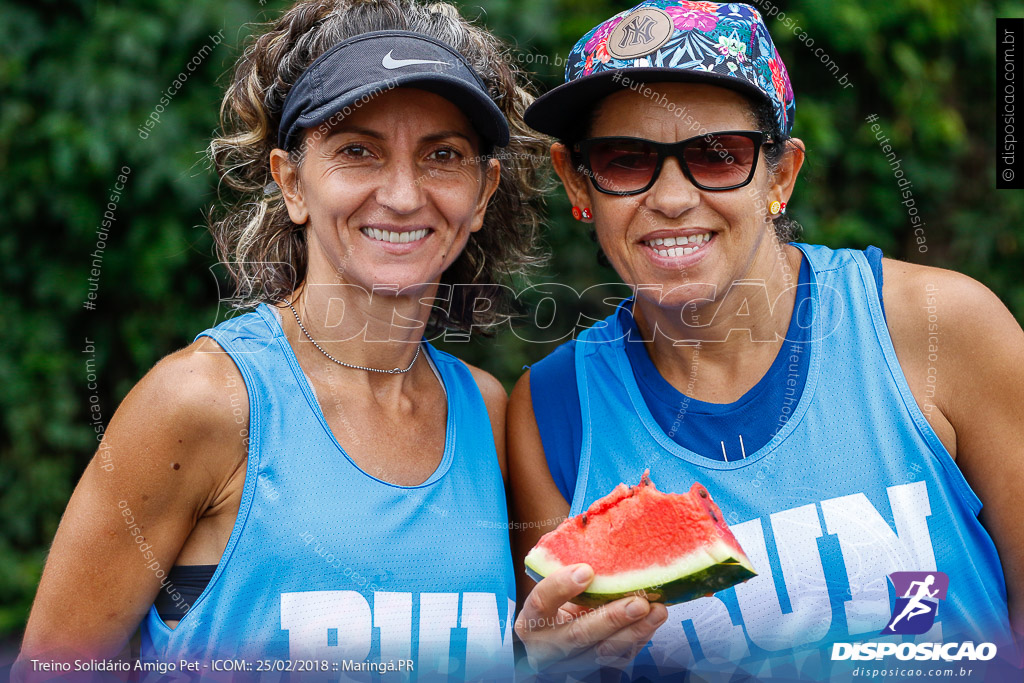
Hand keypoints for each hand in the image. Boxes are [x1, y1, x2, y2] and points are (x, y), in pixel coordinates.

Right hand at [514, 564, 668, 675]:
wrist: (552, 641)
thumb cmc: (554, 604)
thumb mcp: (550, 589)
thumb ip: (564, 567)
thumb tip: (592, 524)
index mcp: (531, 622)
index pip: (540, 604)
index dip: (561, 587)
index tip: (586, 570)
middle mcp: (548, 648)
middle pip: (578, 635)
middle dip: (611, 618)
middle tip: (638, 602)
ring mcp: (572, 664)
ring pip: (605, 652)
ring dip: (635, 631)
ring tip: (657, 611)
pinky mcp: (594, 670)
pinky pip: (620, 658)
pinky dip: (640, 637)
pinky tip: (654, 620)